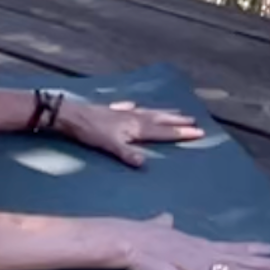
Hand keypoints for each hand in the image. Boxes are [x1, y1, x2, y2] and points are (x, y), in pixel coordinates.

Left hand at [58, 98, 205, 166]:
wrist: (70, 114)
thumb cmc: (90, 131)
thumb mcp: (109, 145)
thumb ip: (127, 154)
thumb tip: (144, 164)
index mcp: (136, 126)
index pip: (164, 131)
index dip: (181, 132)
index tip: (199, 131)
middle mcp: (133, 117)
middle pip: (160, 118)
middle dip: (178, 120)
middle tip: (194, 120)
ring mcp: (122, 112)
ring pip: (148, 111)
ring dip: (163, 112)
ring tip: (176, 110)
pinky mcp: (111, 110)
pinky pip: (129, 108)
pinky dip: (136, 107)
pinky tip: (135, 105)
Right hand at [117, 212, 269, 269]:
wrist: (124, 239)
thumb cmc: (137, 234)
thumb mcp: (156, 227)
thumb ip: (164, 224)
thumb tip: (166, 216)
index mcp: (196, 243)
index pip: (230, 247)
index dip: (252, 249)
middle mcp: (201, 251)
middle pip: (239, 259)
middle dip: (265, 264)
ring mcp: (195, 261)